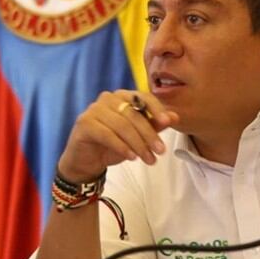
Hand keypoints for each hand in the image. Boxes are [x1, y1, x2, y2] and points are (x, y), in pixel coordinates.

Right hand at [58, 90, 178, 182]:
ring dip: (138, 144)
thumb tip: (174, 117)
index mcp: (122, 96)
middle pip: (134, 114)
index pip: (143, 97)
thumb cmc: (113, 145)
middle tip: (161, 151)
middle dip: (149, 134)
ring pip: (122, 125)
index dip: (156, 108)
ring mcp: (94, 109)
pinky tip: (131, 158)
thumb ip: (154, 125)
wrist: (86, 161)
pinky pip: (107, 134)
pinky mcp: (84, 123)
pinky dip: (122, 147)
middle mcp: (107, 98)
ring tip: (148, 159)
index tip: (168, 122)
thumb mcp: (138, 136)